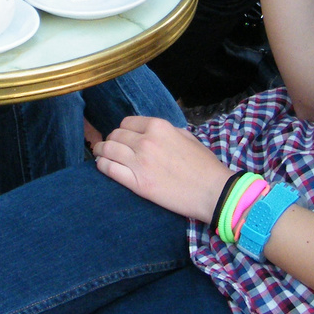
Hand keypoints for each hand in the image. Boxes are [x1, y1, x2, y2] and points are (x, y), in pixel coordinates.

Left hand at [92, 116, 232, 221]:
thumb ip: (166, 131)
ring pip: (108, 150)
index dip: (123, 130)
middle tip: (110, 146)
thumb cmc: (205, 165)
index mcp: (159, 127)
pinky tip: (103, 165)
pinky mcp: (137, 183)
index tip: (122, 137)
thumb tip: (151, 132)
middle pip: (115, 135)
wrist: (213, 191)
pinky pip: (109, 169)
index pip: (127, 122)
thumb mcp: (187, 137)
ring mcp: (139, 162)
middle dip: (111, 140)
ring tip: (100, 154)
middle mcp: (146, 141)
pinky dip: (103, 165)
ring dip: (101, 151)